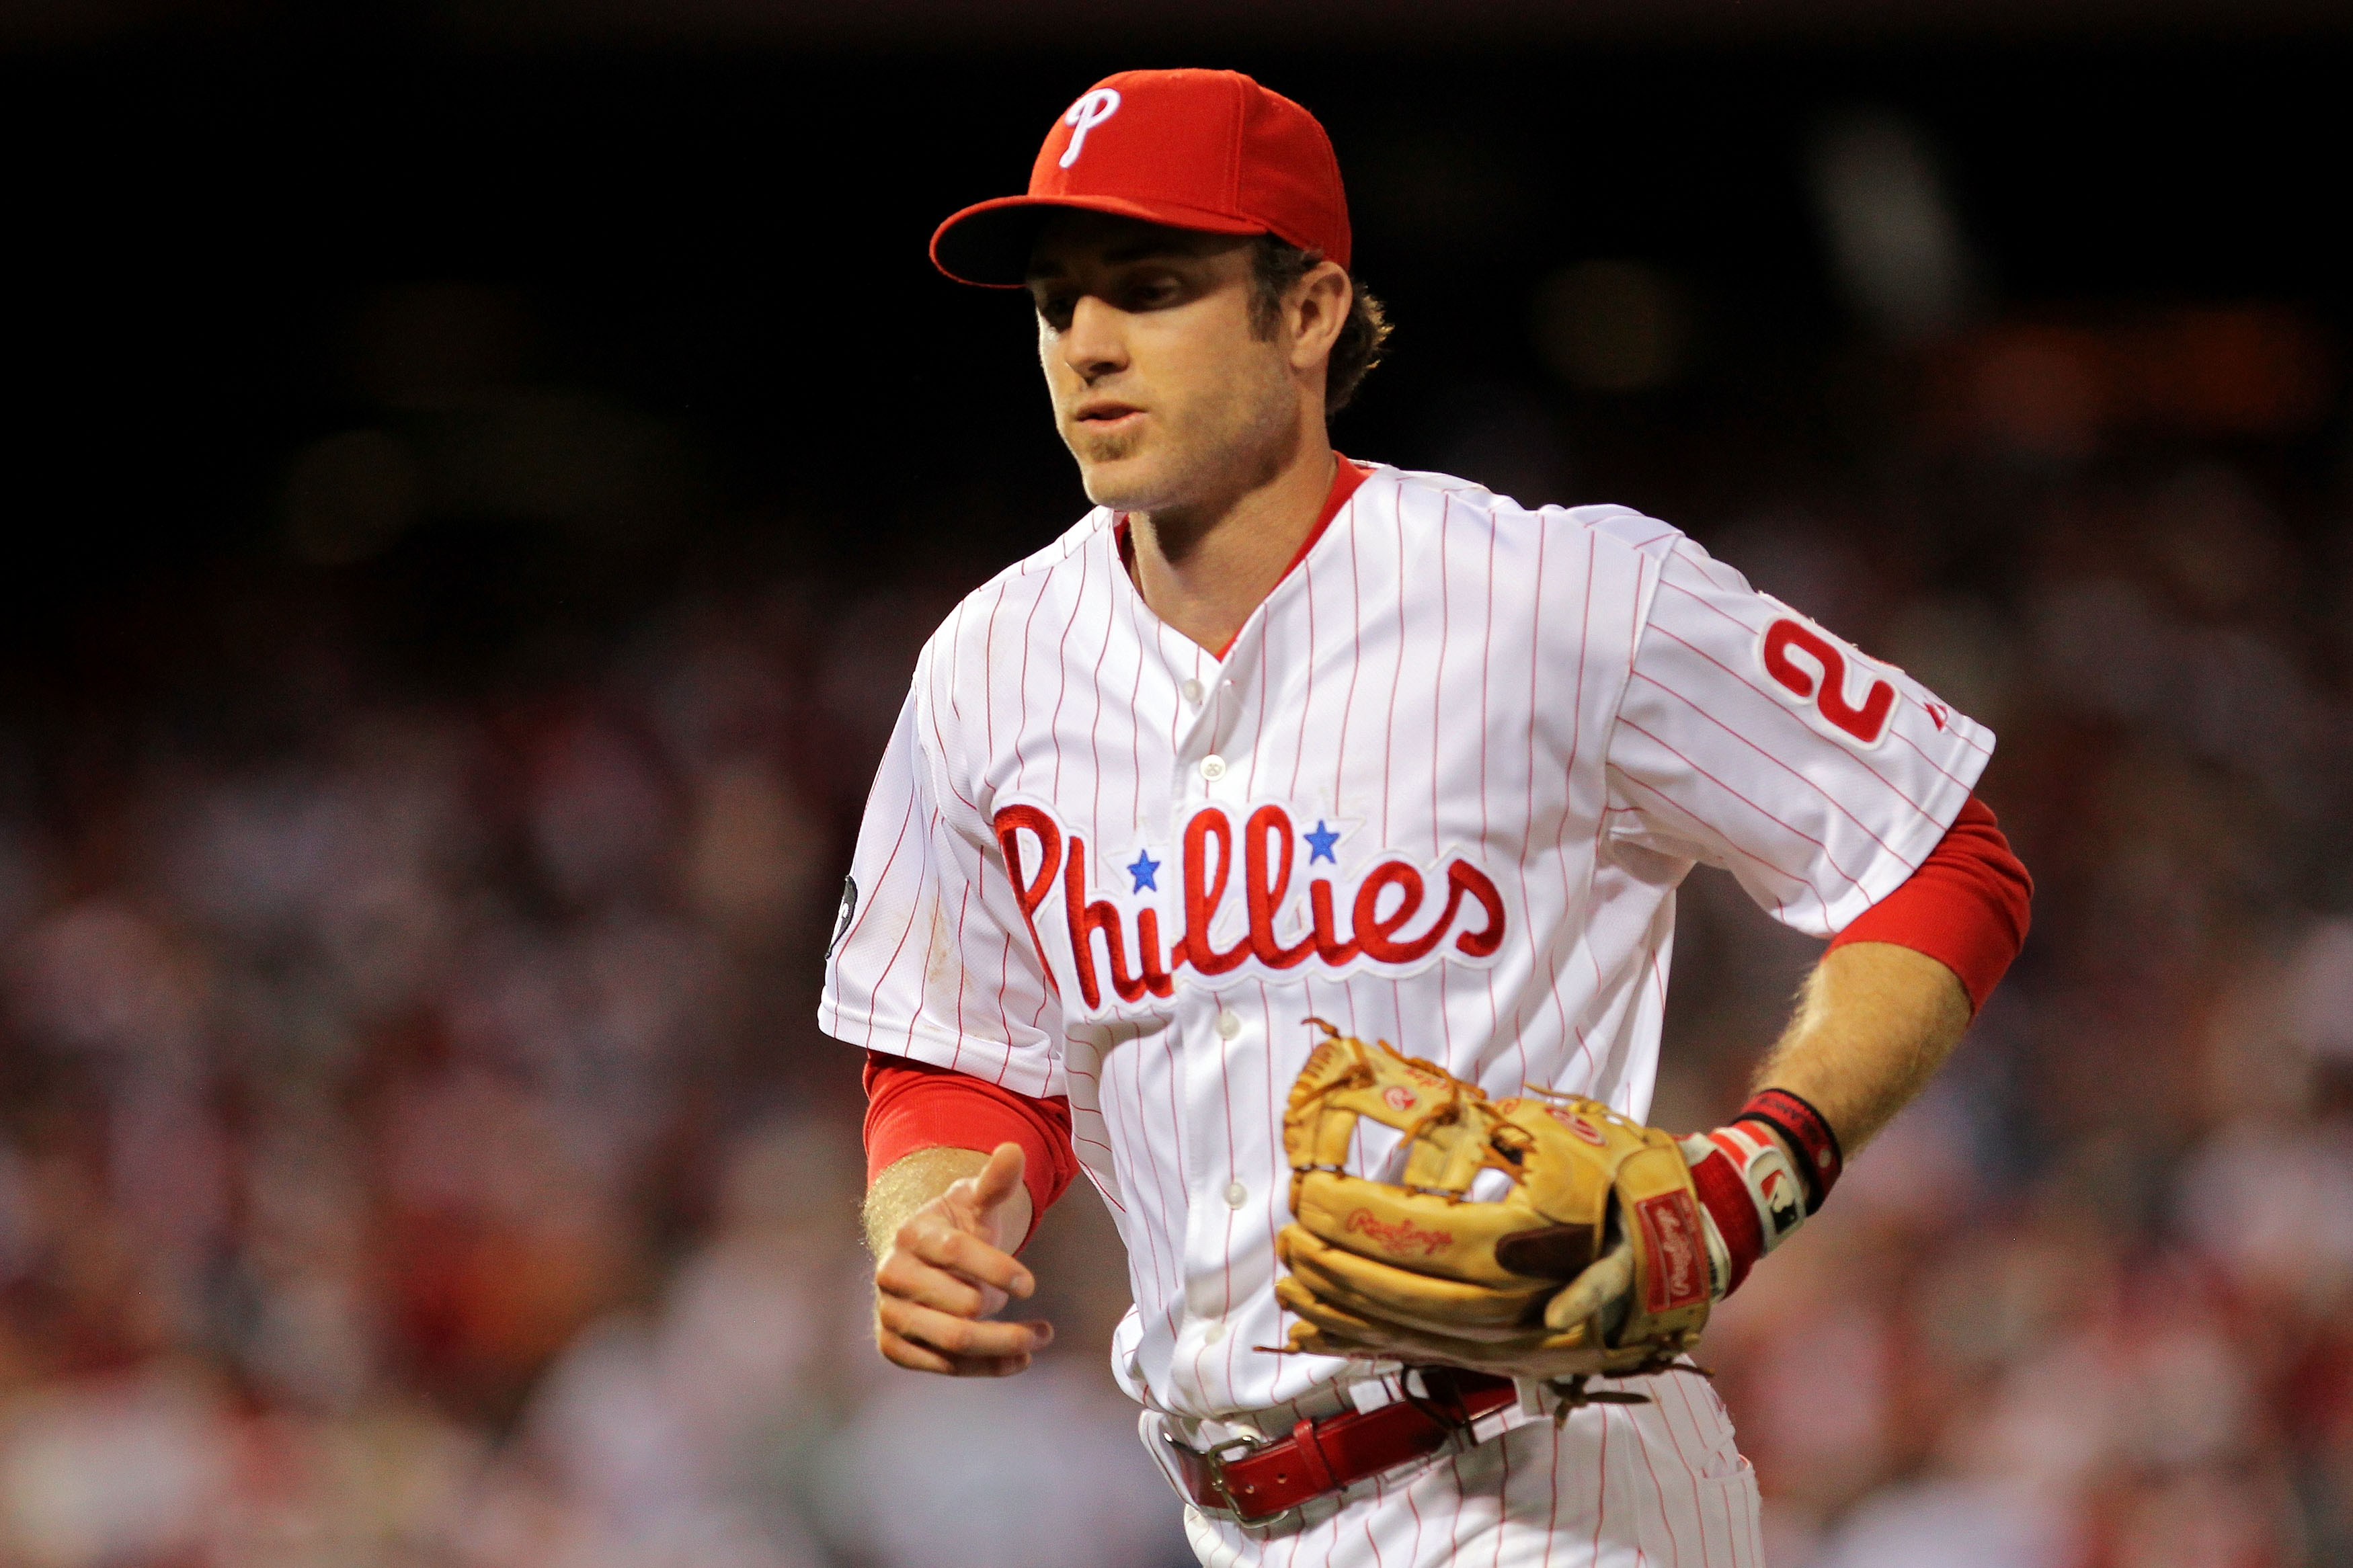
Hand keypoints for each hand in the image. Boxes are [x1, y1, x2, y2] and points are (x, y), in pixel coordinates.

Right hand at [872, 1142, 1053, 1376]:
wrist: (920, 1258)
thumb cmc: (957, 1227)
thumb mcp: (976, 1202)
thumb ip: (996, 1181)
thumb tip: (1014, 1150)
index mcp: (913, 1233)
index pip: (955, 1252)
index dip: (997, 1268)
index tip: (1031, 1285)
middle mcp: (892, 1274)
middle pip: (959, 1308)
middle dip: (1007, 1320)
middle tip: (1043, 1328)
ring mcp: (890, 1312)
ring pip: (953, 1342)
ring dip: (1004, 1347)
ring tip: (1040, 1341)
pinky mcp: (893, 1346)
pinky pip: (944, 1366)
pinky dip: (986, 1367)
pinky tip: (1019, 1360)